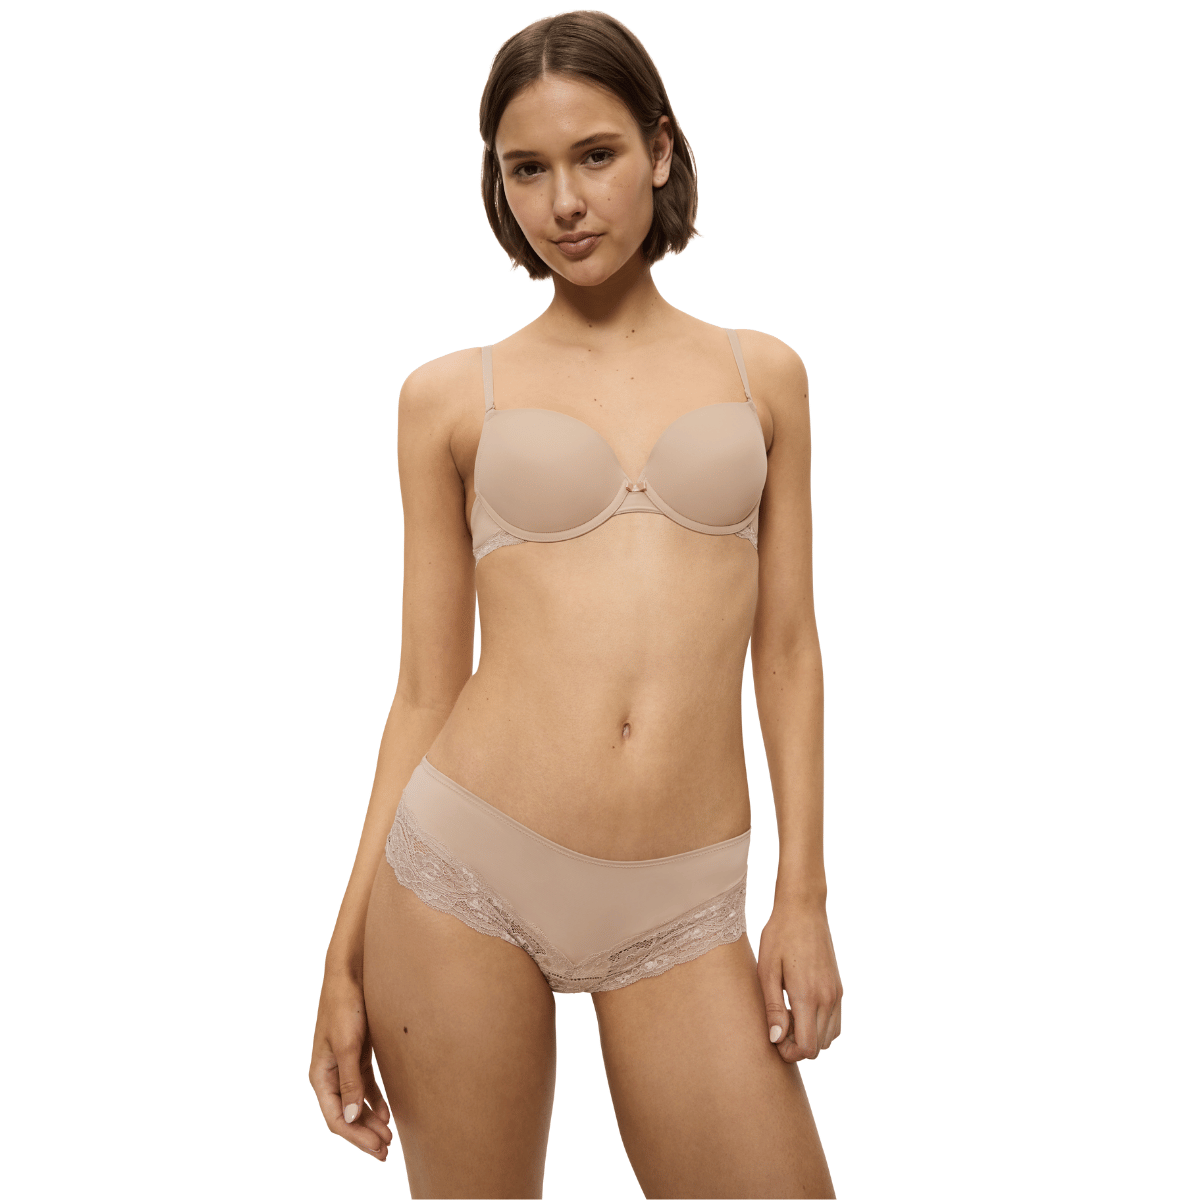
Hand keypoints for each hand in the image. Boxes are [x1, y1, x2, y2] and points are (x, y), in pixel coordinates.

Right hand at [309, 969, 393, 1159]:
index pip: (336, 1118)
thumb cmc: (345, 1006)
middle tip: (387, 1150)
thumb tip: (350, 1116)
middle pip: (345, 1114)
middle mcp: (329, 1073)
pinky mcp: (357, 1053)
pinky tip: (387, 1113)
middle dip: (364, 1134)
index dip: (356, 1137)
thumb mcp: (348, 1045)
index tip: (378, 1148)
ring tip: (388, 1138)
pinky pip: (364, 1085)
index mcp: (320, 1075)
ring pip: (355, 1102)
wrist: (350, 973)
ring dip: (370, 1121)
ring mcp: (343, 1063)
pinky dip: (374, 1101)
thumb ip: (350, 1081)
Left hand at [757, 900, 842, 1061]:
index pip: (807, 1048)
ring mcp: (836, 994)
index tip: (774, 1037)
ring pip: (829, 1038)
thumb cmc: (779, 936)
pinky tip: (801, 1007)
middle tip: (778, 1024)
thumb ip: (773, 1008)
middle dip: (798, 1045)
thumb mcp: (767, 970)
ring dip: (810, 1036)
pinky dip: (821, 1025)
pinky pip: (835, 1022)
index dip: (789, 1052)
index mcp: (807, 996)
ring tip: (789, 1015)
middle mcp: (828, 999)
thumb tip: (776, 1040)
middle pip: (819, 1047)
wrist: (804, 909)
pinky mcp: (839, 988)